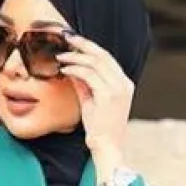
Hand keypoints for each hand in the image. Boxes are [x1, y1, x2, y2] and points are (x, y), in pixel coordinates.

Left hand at [59, 33, 134, 159]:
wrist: (106, 148)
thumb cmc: (99, 129)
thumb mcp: (90, 102)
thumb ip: (84, 85)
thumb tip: (72, 69)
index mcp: (123, 84)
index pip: (107, 58)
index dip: (90, 47)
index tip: (75, 42)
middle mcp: (123, 83)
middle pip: (103, 54)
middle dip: (83, 44)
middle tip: (67, 37)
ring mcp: (118, 89)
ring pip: (96, 62)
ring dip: (76, 56)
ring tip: (62, 55)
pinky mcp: (108, 96)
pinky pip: (90, 75)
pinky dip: (76, 69)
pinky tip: (65, 68)